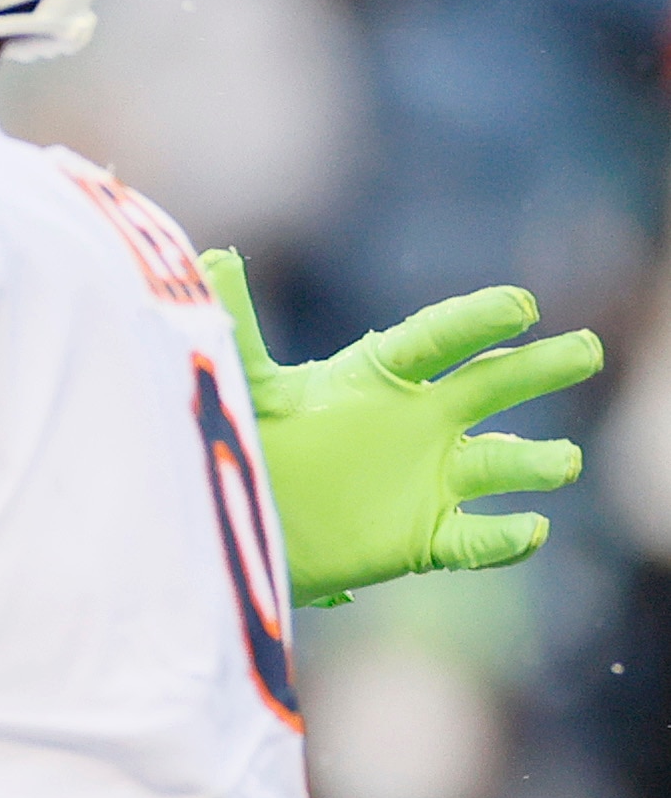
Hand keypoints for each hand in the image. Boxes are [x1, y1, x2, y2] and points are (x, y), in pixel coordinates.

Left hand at [202, 250, 600, 605]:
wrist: (247, 524)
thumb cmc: (253, 444)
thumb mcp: (243, 386)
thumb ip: (235, 325)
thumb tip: (213, 258)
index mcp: (380, 376)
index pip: (436, 339)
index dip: (476, 321)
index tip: (520, 307)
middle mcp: (420, 420)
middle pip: (494, 387)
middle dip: (540, 369)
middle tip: (585, 350)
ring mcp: (430, 479)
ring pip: (502, 466)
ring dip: (536, 461)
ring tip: (563, 461)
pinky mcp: (428, 537)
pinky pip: (478, 538)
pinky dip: (506, 537)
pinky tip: (531, 530)